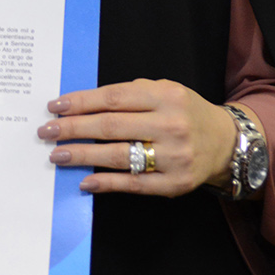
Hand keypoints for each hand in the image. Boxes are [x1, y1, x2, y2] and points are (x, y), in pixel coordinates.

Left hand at [37, 79, 239, 196]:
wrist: (226, 143)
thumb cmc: (185, 113)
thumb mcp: (166, 91)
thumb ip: (130, 95)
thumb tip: (82, 105)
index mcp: (166, 96)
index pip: (113, 98)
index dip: (80, 102)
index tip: (55, 106)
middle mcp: (170, 124)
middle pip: (111, 126)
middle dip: (73, 129)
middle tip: (47, 131)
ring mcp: (174, 156)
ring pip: (118, 155)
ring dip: (82, 155)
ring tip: (57, 155)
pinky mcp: (175, 183)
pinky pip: (134, 184)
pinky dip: (106, 183)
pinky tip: (85, 180)